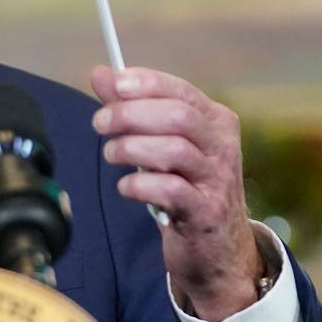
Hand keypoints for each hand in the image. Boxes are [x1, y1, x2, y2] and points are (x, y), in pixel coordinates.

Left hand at [91, 66, 265, 321]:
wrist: (217, 247)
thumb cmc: (186, 188)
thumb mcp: (163, 144)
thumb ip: (133, 108)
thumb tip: (101, 74)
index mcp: (215, 120)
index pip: (180, 90)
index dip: (145, 84)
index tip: (113, 85)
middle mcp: (221, 145)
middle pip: (177, 116)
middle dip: (131, 115)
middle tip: (100, 123)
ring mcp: (216, 179)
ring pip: (174, 149)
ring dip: (131, 148)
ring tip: (111, 155)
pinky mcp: (205, 211)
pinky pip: (170, 190)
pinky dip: (140, 185)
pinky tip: (126, 187)